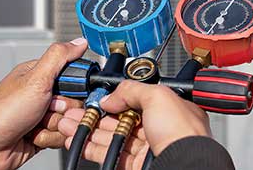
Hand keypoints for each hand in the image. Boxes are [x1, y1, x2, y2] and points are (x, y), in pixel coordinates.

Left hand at [0, 39, 87, 169]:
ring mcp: (43, 115)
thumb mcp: (35, 78)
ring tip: (36, 125)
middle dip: (63, 110)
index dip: (75, 87)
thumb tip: (80, 42)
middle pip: (75, 101)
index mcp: (41, 76)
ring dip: (55, 125)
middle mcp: (42, 95)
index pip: (75, 77)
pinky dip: (50, 138)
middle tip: (46, 109)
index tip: (63, 92)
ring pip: (69, 120)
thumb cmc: (3, 112)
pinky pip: (62, 136)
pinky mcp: (44, 133)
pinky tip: (34, 135)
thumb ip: (59, 57)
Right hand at [58, 81, 211, 168]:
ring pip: (112, 137)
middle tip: (75, 112)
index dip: (117, 98)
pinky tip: (79, 142)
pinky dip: (92, 148)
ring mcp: (147, 148)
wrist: (182, 165)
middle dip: (96, 114)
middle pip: (121, 119)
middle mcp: (160, 128)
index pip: (138, 99)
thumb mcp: (158, 97)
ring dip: (89, 130)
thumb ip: (133, 91)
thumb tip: (111, 97)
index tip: (98, 98)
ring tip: (69, 124)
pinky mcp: (135, 166)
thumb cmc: (183, 133)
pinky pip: (109, 155)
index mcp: (171, 109)